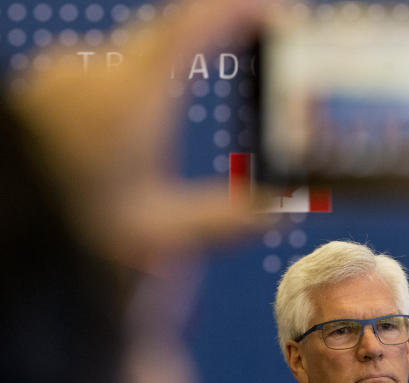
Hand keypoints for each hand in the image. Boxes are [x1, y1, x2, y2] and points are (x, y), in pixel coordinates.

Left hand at [12, 0, 265, 270]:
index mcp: (130, 98)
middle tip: (245, 59)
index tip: (276, 15)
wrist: (5, 228)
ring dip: (163, 79)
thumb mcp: (161, 238)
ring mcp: (59, 76)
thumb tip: (284, 207)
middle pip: (167, 38)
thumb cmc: (67, 233)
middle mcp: (91, 73)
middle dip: (209, 46)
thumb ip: (232, 219)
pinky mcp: (40, 90)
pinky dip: (127, 94)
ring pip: (133, 60)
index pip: (197, 26)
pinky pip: (100, 76)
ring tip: (177, 122)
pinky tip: (127, 135)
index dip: (243, 14)